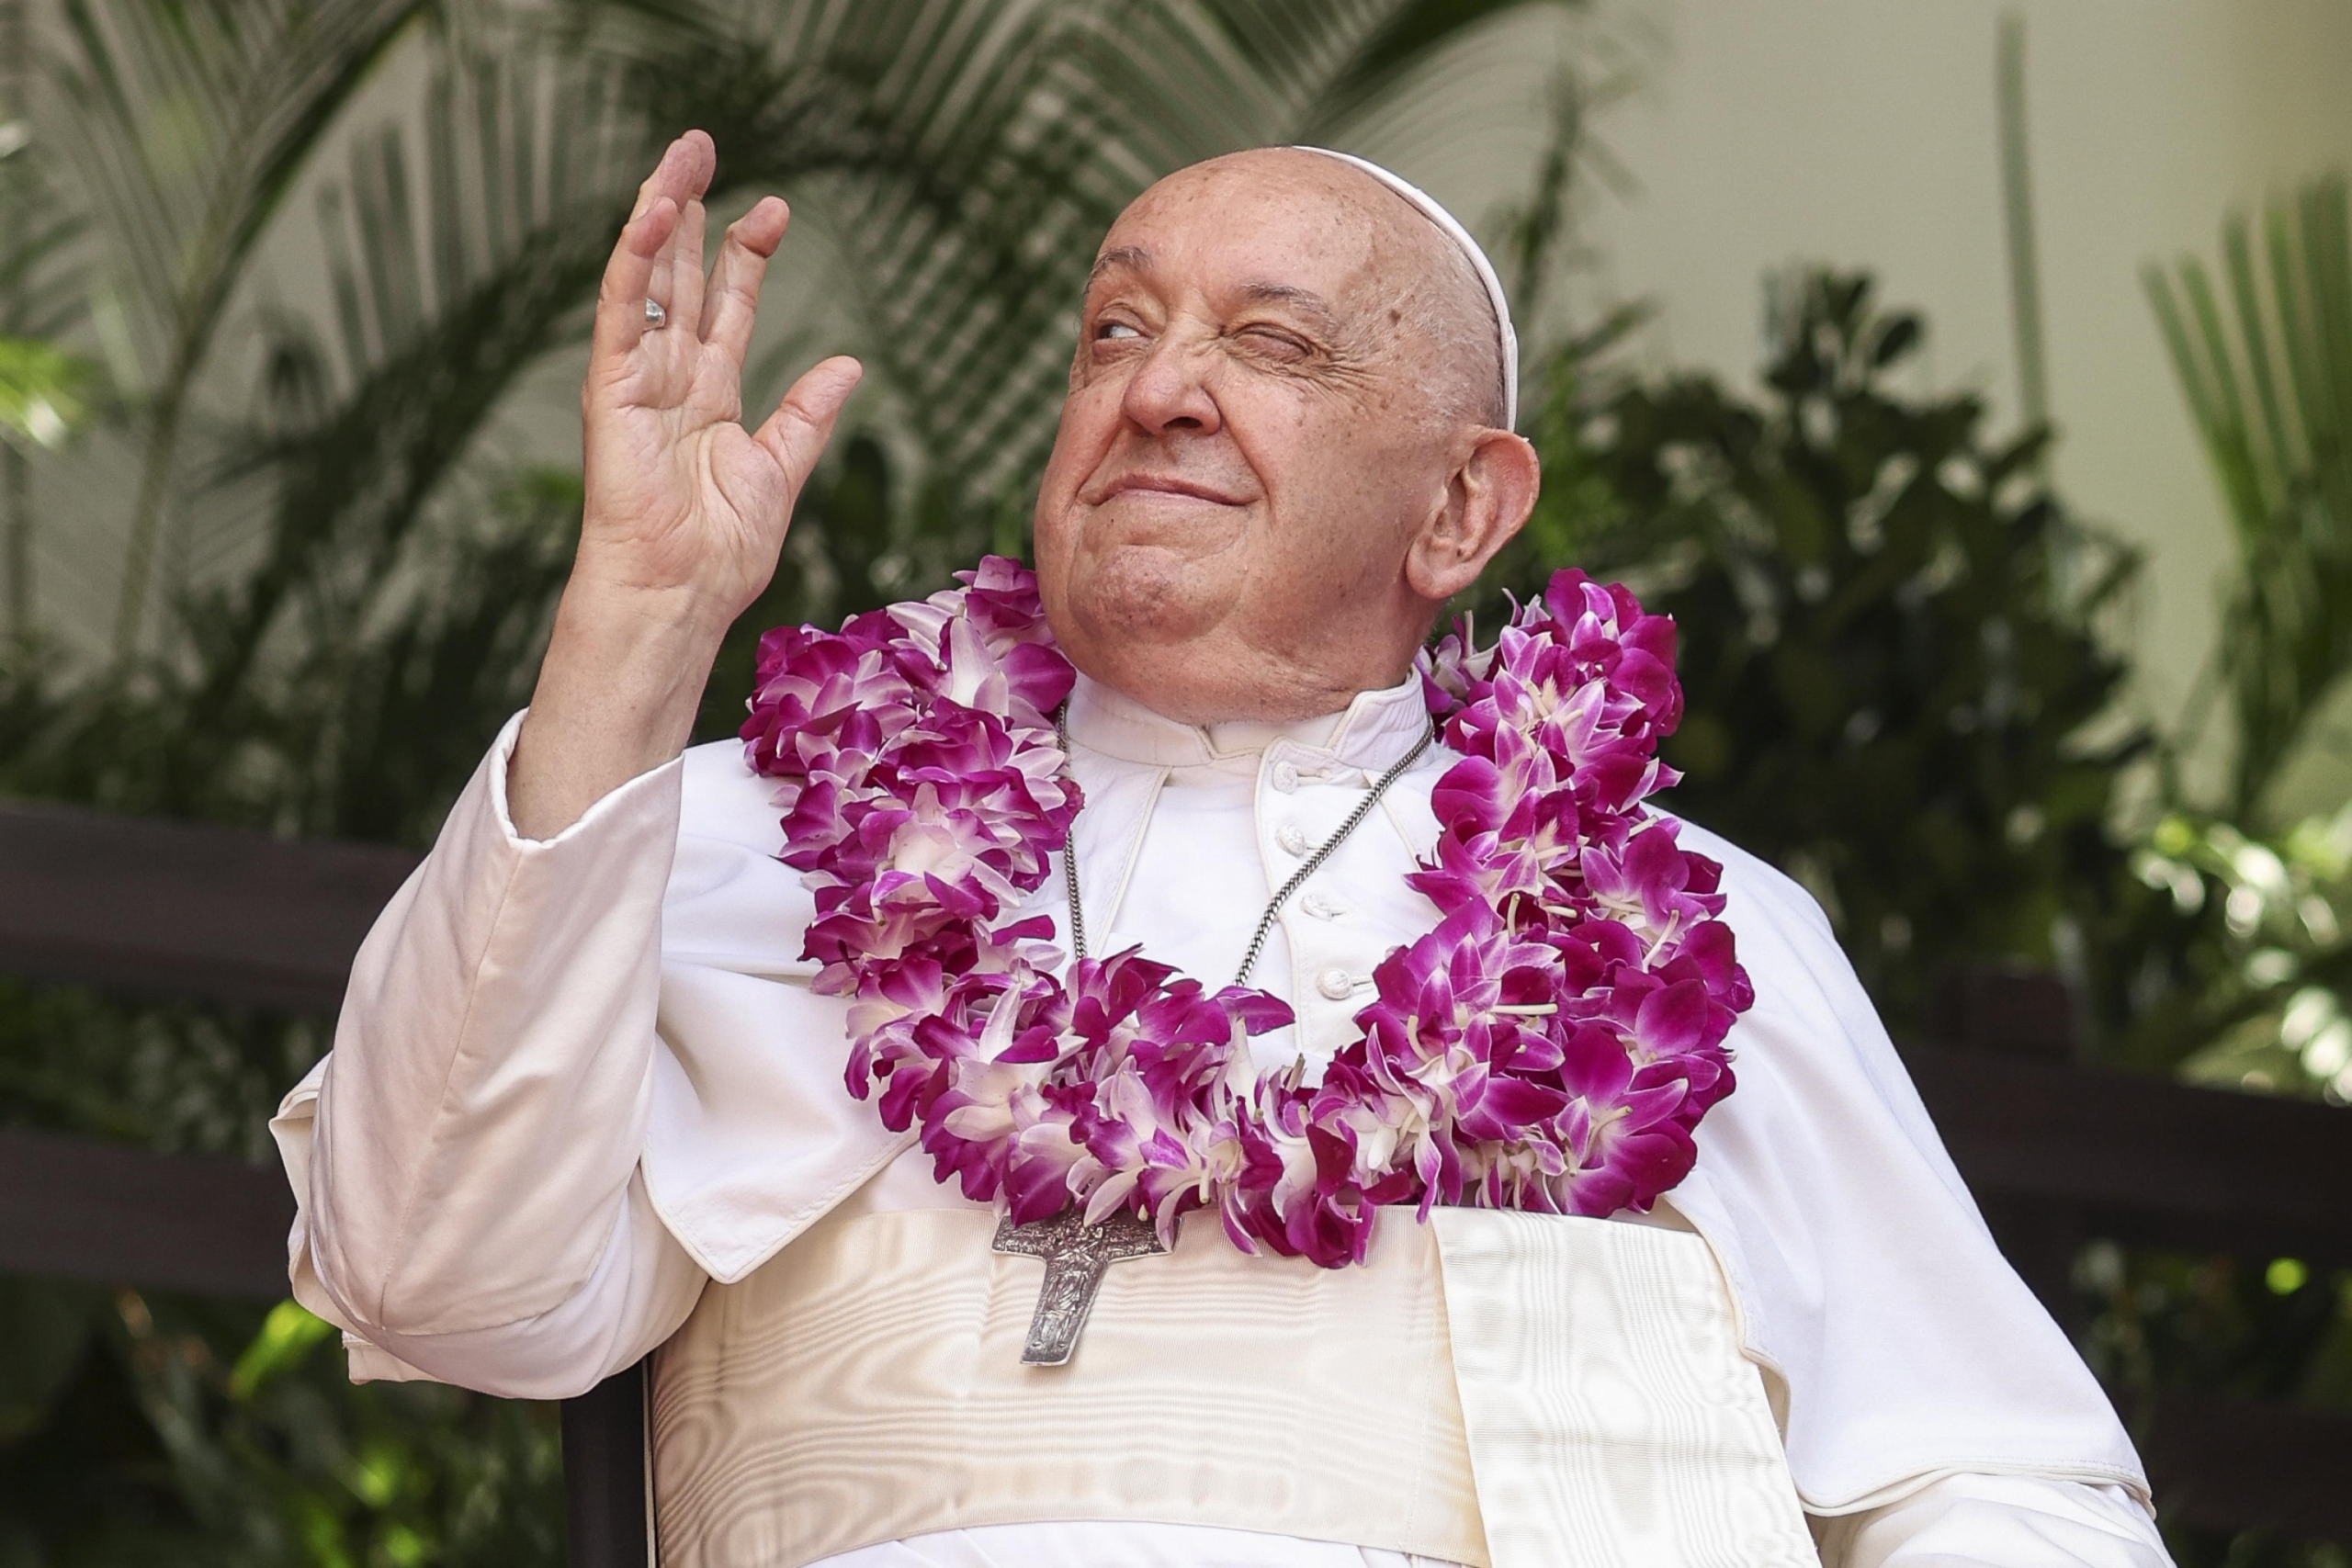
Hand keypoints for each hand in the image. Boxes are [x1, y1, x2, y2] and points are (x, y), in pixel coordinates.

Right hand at [510, 132, 859, 838]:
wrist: (679, 599)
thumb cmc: (719, 556)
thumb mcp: (780, 472)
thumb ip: (809, 415)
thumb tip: (850, 363)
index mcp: (708, 399)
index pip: (726, 309)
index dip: (747, 257)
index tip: (773, 210)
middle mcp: (668, 380)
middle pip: (682, 279)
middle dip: (694, 213)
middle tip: (704, 147)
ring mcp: (635, 381)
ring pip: (647, 281)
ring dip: (661, 214)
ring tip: (679, 156)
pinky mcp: (609, 391)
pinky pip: (621, 314)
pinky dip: (635, 263)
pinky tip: (654, 214)